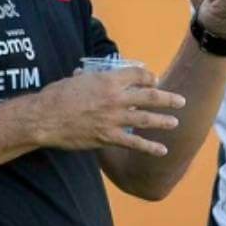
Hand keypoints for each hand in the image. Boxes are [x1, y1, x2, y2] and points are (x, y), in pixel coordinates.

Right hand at [33, 67, 184, 155]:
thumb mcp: (77, 79)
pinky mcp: (107, 137)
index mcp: (108, 79)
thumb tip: (88, 75)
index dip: (148, 76)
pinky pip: (133, 143)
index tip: (154, 80)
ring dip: (163, 121)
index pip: (137, 74)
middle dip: (167, 98)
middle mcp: (115, 98)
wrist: (44, 118)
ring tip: (175, 122)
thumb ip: (90, 78)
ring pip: (145, 119)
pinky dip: (149, 147)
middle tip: (180, 100)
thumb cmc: (57, 95)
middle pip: (149, 96)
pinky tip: (162, 150)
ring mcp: (113, 118)